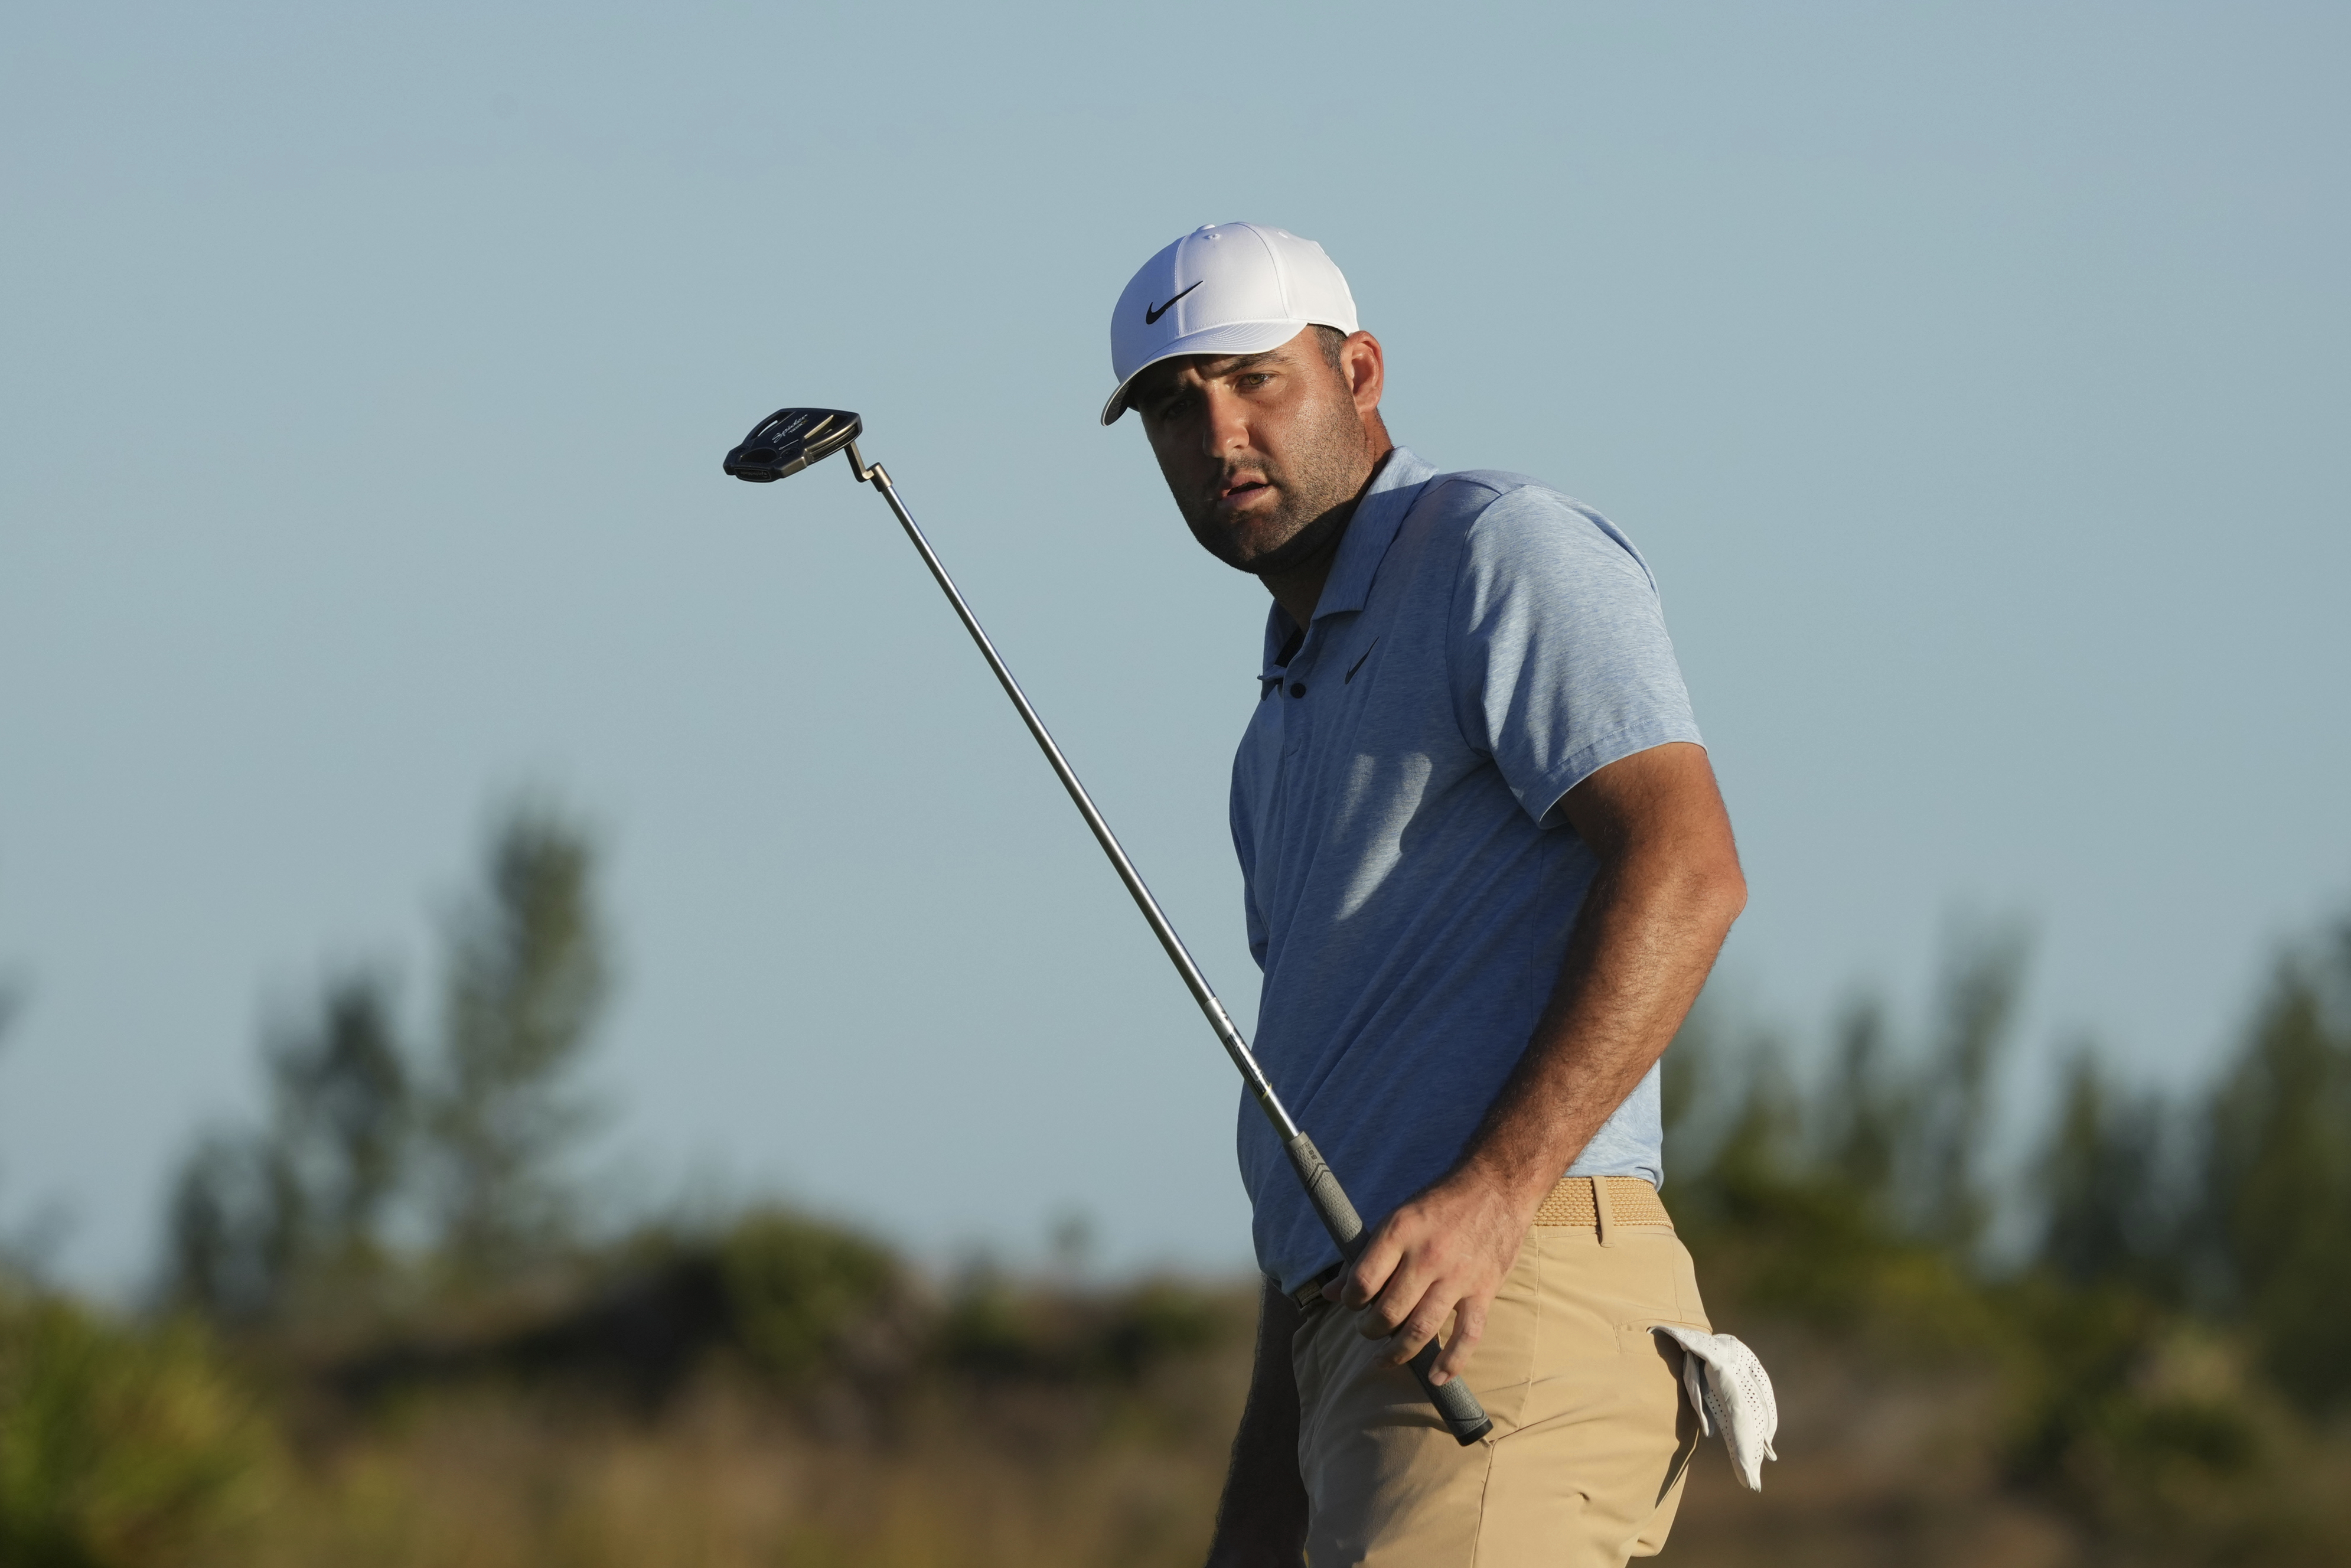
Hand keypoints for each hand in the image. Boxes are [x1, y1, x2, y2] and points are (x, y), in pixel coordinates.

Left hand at [1324, 1167, 1532, 1384]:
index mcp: (1400, 1232)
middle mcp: (1427, 1256)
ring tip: (1384, 1357)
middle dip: (1370, 1330)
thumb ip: (1365, 1256)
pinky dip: (1452, 1361)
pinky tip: (1436, 1376)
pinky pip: (1467, 1336)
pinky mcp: (1484, 1290)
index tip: (1352, 1303)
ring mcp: (1457, 1276)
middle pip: (1389, 1311)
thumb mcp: (1396, 1217)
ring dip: (1398, 1351)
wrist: (1496, 1187)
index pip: (1363, 1281)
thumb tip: (1332, 1293)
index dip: (1351, 1300)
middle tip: (1367, 1330)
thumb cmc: (1440, 1204)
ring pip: (1421, 1329)